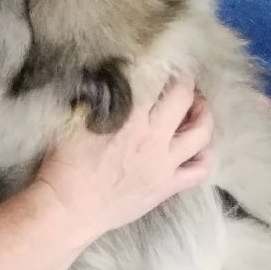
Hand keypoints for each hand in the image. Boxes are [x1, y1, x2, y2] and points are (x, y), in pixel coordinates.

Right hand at [33, 76, 212, 240]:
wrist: (70, 208)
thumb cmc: (65, 164)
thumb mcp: (74, 120)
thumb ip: (95, 97)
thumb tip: (106, 78)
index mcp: (130, 117)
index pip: (156, 80)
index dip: (161, 66)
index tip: (161, 61)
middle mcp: (153, 137)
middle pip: (184, 98)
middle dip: (186, 82)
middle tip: (181, 78)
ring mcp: (164, 163)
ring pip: (201, 133)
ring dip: (203, 114)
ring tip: (196, 107)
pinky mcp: (167, 186)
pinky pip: (199, 171)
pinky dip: (205, 155)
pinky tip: (198, 148)